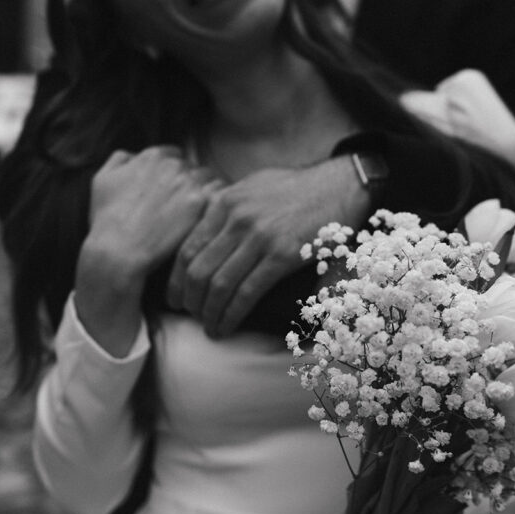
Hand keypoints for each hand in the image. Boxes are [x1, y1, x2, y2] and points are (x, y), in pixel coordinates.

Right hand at [74, 146, 217, 351]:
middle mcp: (172, 163)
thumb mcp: (102, 181)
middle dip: (194, 185)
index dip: (175, 176)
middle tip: (191, 207)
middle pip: (196, 168)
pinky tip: (212, 222)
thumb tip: (132, 155)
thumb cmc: (107, 222)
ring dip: (210, 195)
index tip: (175, 193)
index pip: (175, 156)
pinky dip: (218, 208)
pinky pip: (219, 198)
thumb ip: (119, 160)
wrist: (117, 253)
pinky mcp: (199, 203)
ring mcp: (188, 181)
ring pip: (212, 181)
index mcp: (152, 155)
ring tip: (206, 215)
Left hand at [165, 156, 369, 336]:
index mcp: (224, 202)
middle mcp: (237, 218)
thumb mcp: (251, 187)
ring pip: (219, 285)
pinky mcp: (282, 255)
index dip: (176, 280)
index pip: (187, 248)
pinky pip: (246, 293)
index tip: (174, 298)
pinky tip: (227, 326)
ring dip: (209, 313)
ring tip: (209, 327)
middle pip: (198, 270)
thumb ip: (226, 209)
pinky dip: (231, 315)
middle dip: (189, 301)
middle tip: (189, 317)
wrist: (340, 185)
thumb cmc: (296, 189)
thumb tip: (206, 236)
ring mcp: (259, 237)